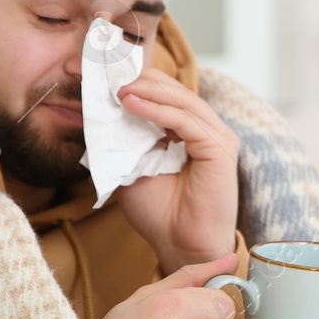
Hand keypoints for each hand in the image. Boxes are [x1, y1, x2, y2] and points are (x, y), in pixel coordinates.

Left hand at [111, 65, 239, 272]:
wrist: (178, 245)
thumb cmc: (158, 213)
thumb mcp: (130, 166)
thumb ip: (122, 139)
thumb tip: (98, 109)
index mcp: (188, 131)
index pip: (165, 94)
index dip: (137, 81)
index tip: (104, 74)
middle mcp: (205, 129)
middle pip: (174, 90)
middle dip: (140, 79)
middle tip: (108, 73)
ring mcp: (216, 136)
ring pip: (181, 99)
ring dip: (146, 90)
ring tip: (117, 87)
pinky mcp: (220, 147)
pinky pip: (186, 120)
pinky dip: (156, 109)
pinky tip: (130, 104)